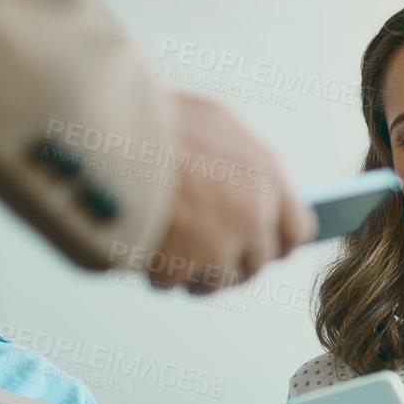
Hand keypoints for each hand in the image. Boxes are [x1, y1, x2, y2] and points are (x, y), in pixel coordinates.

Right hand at [142, 93, 315, 292]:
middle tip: (201, 250)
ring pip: (218, 282)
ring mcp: (221, 244)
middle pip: (255, 264)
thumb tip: (253, 190)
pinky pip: (173, 284)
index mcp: (266, 176)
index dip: (275, 242)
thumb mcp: (214, 124)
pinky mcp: (184, 266)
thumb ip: (240, 163)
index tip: (260, 247)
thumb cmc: (154, 120)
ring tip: (169, 246)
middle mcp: (253, 215)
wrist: (107, 130)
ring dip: (194, 272)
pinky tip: (143, 246)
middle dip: (230, 261)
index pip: (296, 232)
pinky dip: (155, 271)